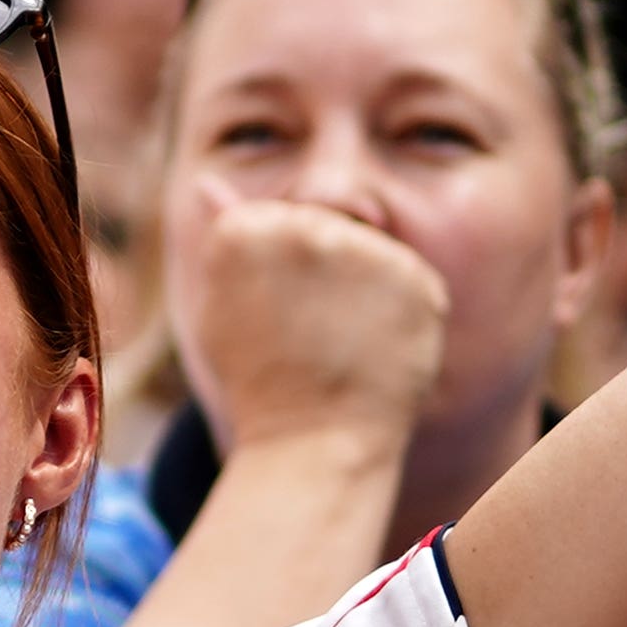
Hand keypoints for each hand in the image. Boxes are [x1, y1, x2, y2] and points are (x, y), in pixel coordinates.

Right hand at [171, 198, 453, 461]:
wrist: (313, 444)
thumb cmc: (258, 381)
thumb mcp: (220, 305)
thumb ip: (222, 236)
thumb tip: (208, 181)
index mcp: (246, 228)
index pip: (278, 220)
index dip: (280, 274)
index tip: (273, 316)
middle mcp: (307, 228)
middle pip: (327, 227)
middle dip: (324, 276)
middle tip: (310, 335)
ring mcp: (367, 252)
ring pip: (372, 252)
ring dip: (364, 292)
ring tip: (342, 346)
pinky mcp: (418, 280)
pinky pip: (412, 283)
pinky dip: (401, 315)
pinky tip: (375, 350)